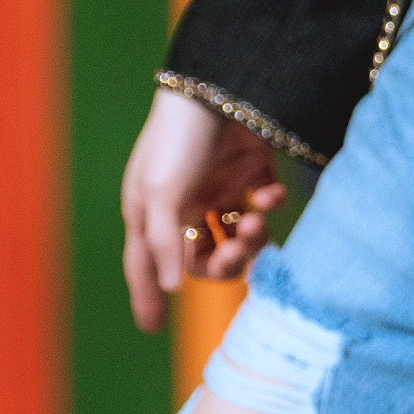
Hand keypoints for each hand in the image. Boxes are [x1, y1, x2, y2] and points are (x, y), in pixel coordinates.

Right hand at [120, 88, 286, 333]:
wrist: (221, 85)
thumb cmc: (178, 139)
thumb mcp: (160, 192)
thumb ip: (164, 243)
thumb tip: (171, 289)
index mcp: (150, 210)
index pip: (145, 264)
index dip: (147, 296)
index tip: (152, 328)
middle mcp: (184, 202)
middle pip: (201, 256)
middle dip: (220, 263)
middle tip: (235, 254)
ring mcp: (218, 185)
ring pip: (235, 235)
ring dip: (248, 240)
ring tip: (255, 224)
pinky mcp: (250, 167)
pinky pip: (261, 204)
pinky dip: (268, 206)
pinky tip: (268, 195)